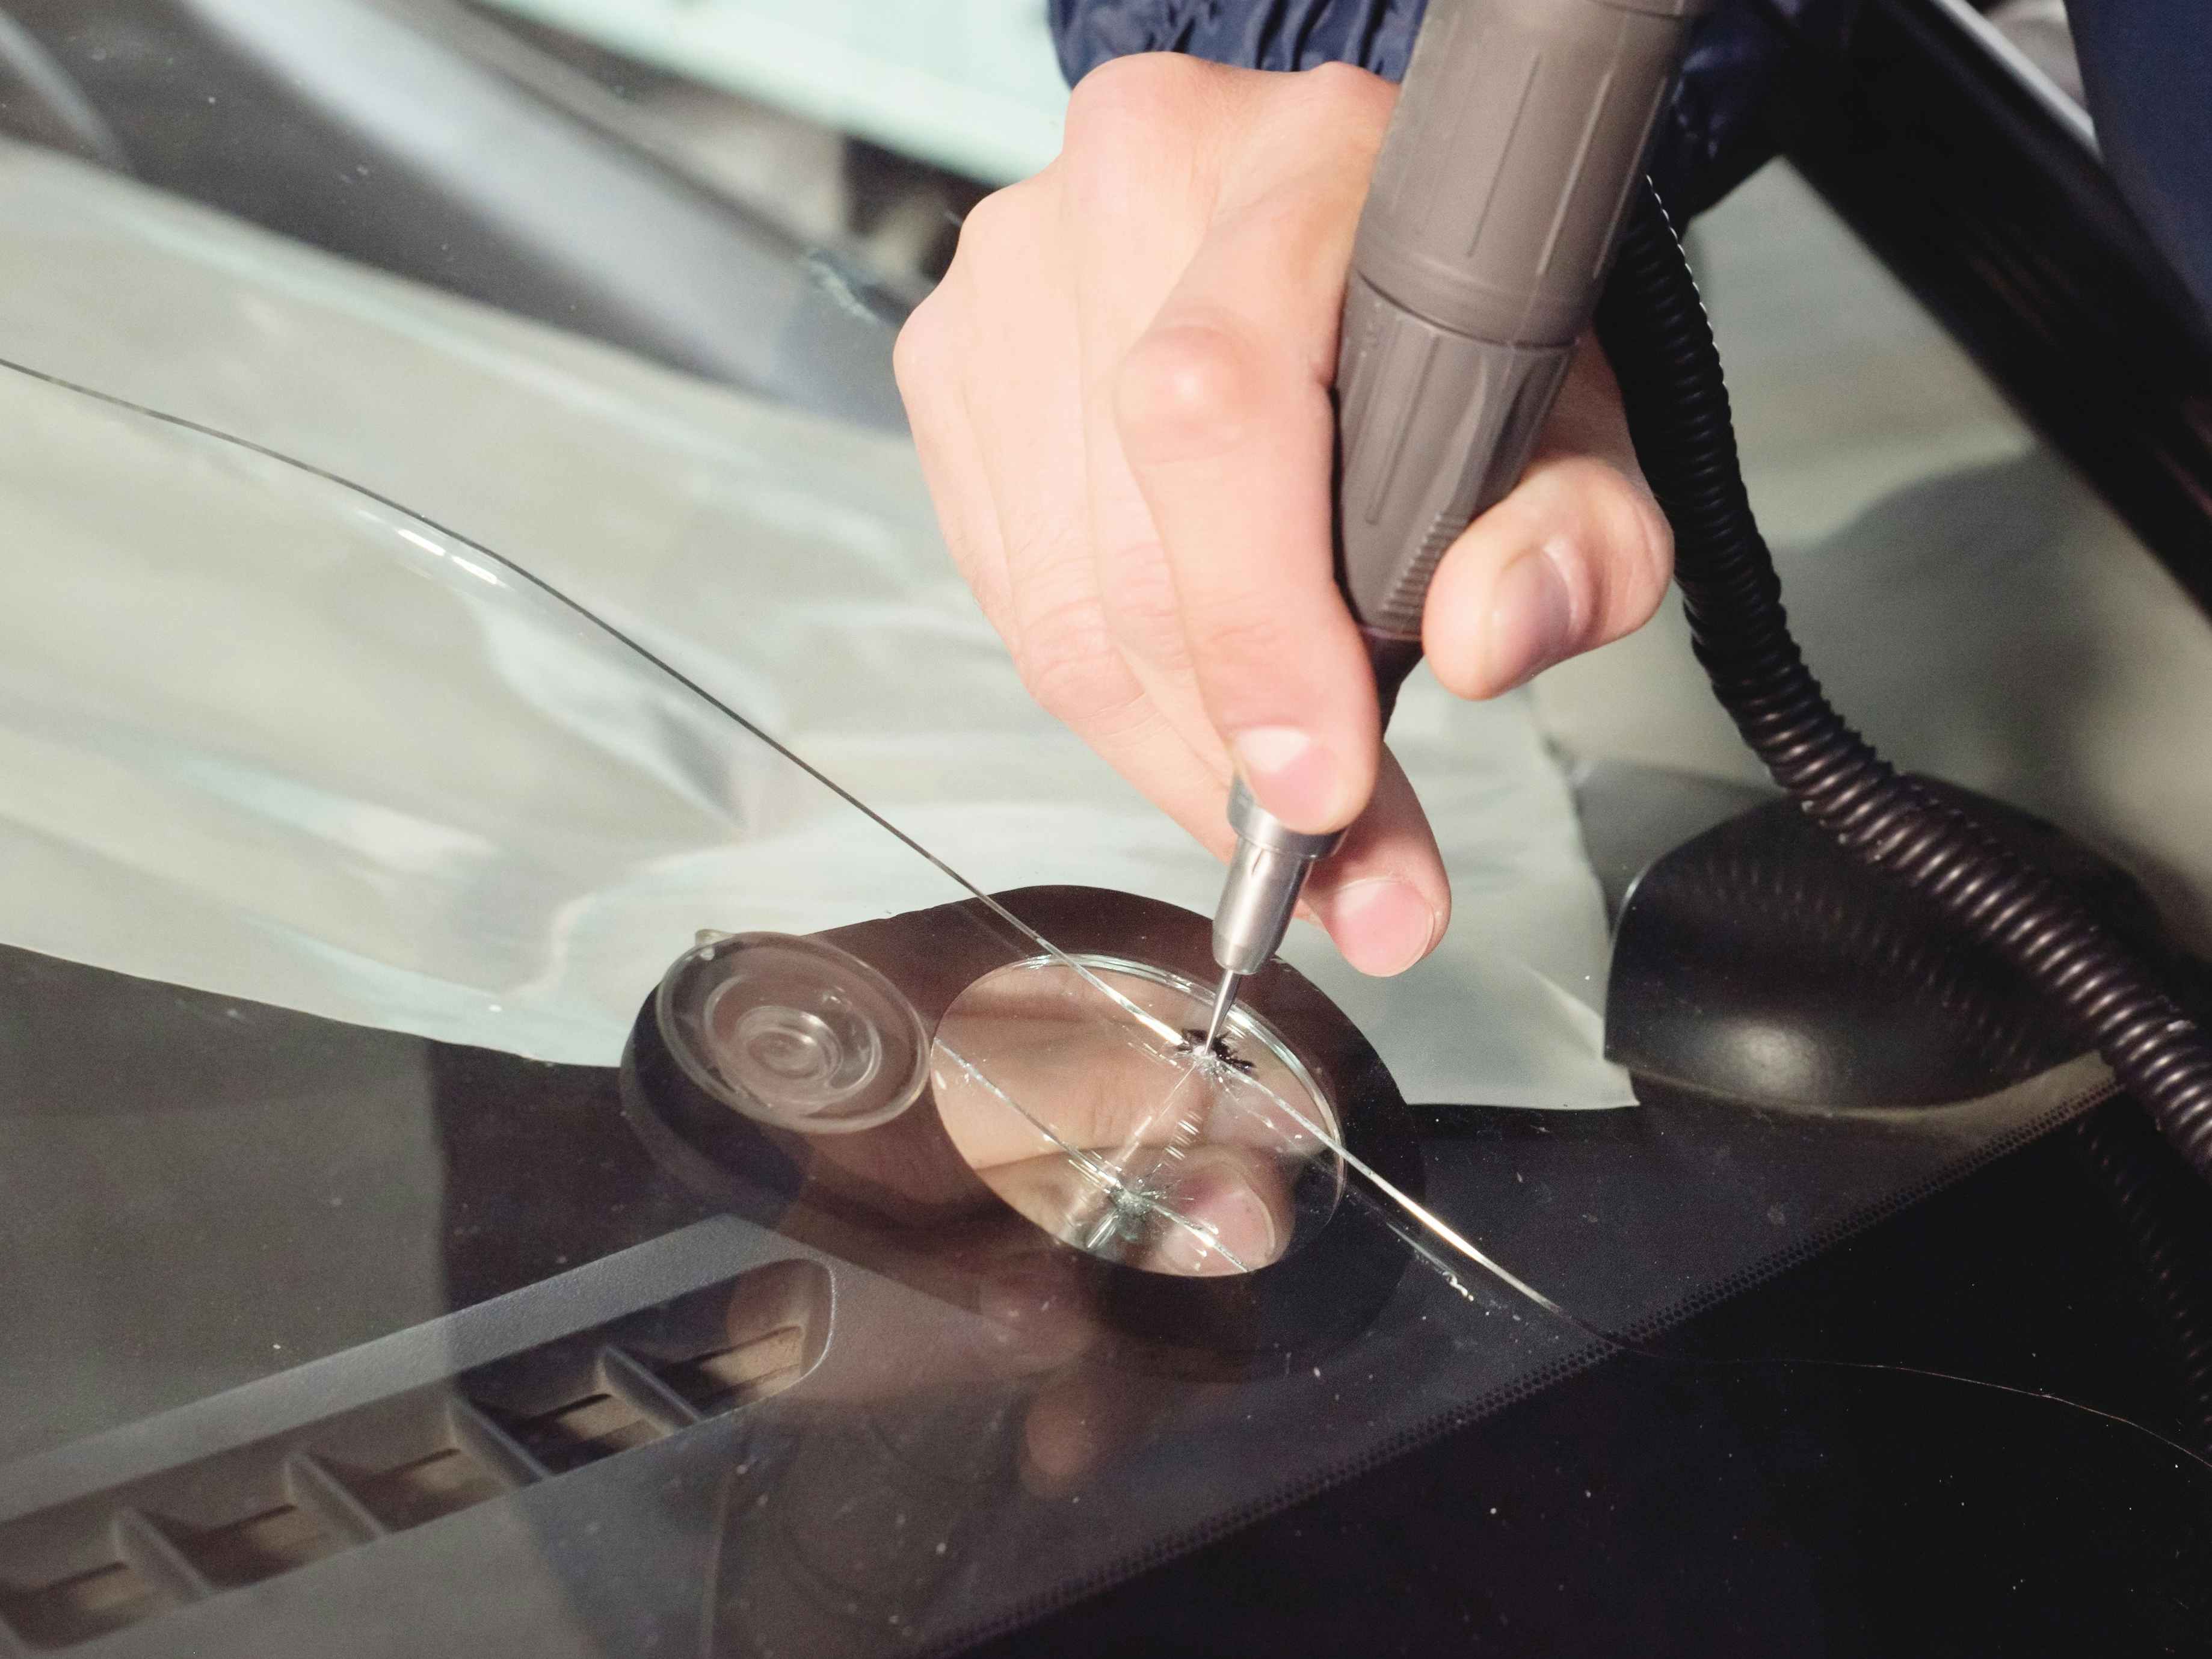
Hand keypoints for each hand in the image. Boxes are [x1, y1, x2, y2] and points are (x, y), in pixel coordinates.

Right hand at [896, 55, 1671, 976]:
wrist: (1336, 236)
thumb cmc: (1449, 326)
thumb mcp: (1570, 421)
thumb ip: (1576, 533)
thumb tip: (1487, 639)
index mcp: (1297, 166)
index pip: (1217, 413)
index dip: (1258, 629)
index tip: (1326, 791)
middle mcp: (1128, 192)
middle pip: (1122, 538)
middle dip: (1229, 745)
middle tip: (1336, 868)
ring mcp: (1014, 274)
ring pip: (1053, 595)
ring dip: (1166, 745)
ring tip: (1272, 810)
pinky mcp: (954, 361)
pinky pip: (1006, 590)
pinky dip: (1103, 693)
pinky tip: (1193, 711)